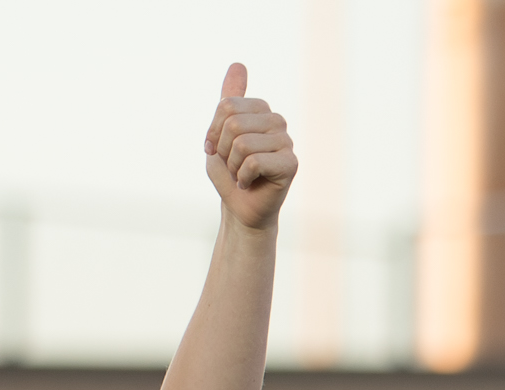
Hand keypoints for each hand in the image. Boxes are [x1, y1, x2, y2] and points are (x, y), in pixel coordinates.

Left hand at [203, 64, 295, 230]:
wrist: (241, 210)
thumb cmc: (230, 175)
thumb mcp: (219, 135)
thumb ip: (228, 100)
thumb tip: (238, 63)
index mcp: (261, 110)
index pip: (226, 106)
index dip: (213, 133)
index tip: (216, 150)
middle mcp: (277, 121)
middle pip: (234, 123)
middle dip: (223, 151)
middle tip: (232, 166)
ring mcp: (286, 141)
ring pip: (242, 144)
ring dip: (232, 166)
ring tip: (241, 175)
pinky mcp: (291, 163)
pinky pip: (253, 162)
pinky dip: (242, 177)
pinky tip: (250, 183)